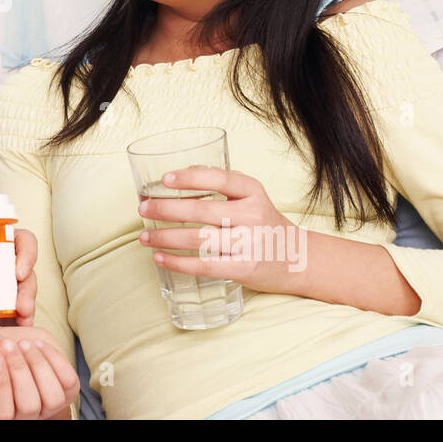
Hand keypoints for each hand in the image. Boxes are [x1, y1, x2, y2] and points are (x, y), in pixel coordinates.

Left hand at [0, 229, 39, 325]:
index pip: (19, 242)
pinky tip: (7, 340)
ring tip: (21, 324)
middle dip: (28, 290)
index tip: (18, 270)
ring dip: (24, 312)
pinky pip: (0, 323)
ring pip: (17, 299)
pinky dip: (7, 331)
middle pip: (24, 275)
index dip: (26, 253)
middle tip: (21, 305)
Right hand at [0, 326, 79, 418]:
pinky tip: (39, 344)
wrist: (22, 354)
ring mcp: (51, 406)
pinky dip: (54, 360)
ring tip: (24, 343)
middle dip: (18, 371)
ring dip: (37, 366)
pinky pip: (68, 380)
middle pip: (29, 404)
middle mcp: (27, 417)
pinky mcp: (69, 391)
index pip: (2, 411)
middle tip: (7, 345)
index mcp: (1, 414)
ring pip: (52, 396)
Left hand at [137, 166, 305, 294]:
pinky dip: (178, 262)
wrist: (299, 259)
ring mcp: (249, 244)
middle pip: (201, 211)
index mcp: (254, 192)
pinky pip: (204, 265)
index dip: (191, 178)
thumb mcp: (252, 197)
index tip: (165, 179)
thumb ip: (223, 184)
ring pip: (198, 239)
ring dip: (165, 237)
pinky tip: (160, 257)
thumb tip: (183, 172)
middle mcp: (253, 215)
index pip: (221, 179)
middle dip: (166, 209)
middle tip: (143, 208)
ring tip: (144, 236)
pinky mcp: (244, 269)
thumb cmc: (264, 223)